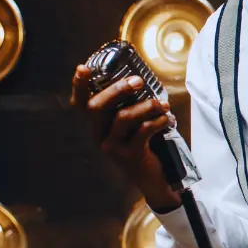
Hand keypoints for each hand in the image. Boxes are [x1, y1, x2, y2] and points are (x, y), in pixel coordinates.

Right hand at [71, 64, 180, 212]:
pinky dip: (158, 121)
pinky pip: (142, 132)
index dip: (78, 86)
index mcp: (97, 126)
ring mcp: (112, 147)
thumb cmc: (144, 145)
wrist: (154, 179)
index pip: (80, 104)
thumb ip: (130, 107)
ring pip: (122, 118)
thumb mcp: (132, 127)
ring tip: (163, 104)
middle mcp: (99, 136)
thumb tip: (142, 79)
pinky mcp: (130, 156)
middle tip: (138, 81)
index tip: (83, 68)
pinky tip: (168, 118)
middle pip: (96, 108)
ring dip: (146, 106)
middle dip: (117, 90)